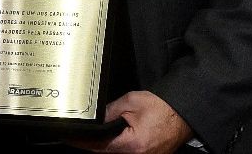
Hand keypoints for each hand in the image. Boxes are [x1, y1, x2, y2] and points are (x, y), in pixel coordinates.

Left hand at [67, 91, 192, 152]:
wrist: (183, 113)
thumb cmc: (161, 107)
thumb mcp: (130, 103)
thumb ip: (108, 111)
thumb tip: (93, 119)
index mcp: (132, 145)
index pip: (97, 147)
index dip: (81, 142)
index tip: (68, 137)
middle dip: (90, 145)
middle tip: (77, 136)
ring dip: (102, 147)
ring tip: (89, 137)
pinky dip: (115, 148)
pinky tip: (107, 140)